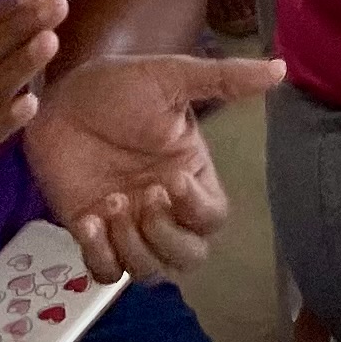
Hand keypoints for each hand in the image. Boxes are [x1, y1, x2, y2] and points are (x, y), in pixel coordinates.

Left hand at [23, 48, 281, 281]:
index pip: (212, 217)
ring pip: (149, 271)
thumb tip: (280, 69)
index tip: (171, 179)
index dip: (197, 209)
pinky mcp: (90, 233)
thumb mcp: (173, 77)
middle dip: (167, 237)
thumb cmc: (120, 85)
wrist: (60, 95)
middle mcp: (164, 208)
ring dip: (133, 246)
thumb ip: (225, 79)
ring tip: (112, 204)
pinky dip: (100, 256)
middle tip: (142, 197)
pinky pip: (106, 272)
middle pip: (189, 255)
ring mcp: (126, 225)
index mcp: (190, 175)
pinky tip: (88, 219)